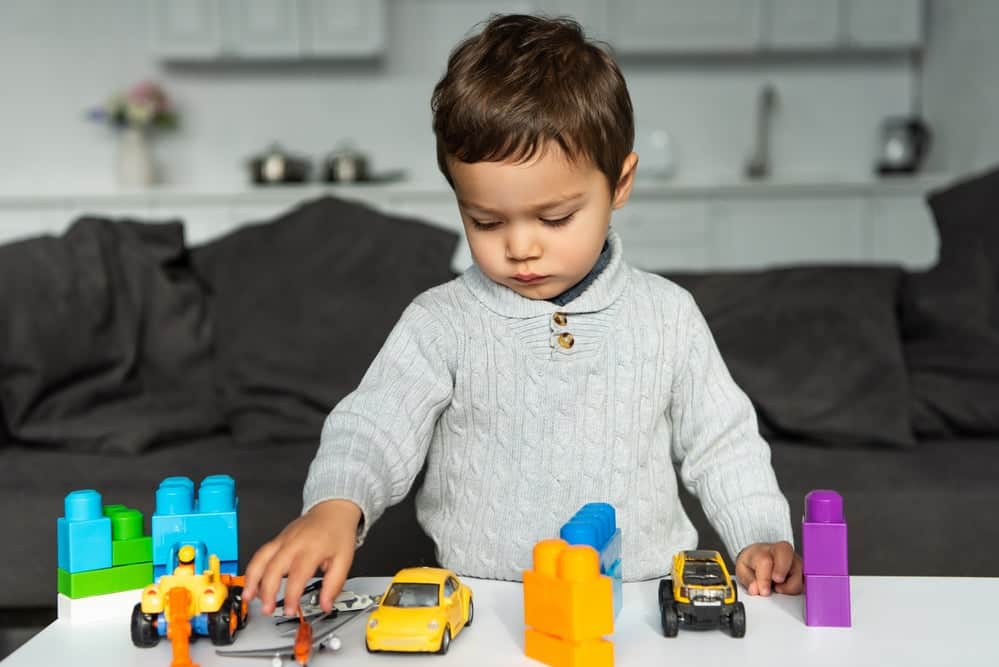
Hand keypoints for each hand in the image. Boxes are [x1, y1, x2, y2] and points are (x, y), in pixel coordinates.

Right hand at [242, 499, 361, 615]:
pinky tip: (251, 584)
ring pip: (261, 558)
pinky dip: (252, 570)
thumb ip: (334, 584)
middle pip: (274, 567)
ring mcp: (283, 540)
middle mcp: (294, 543)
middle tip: (267, 609)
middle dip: (267, 591)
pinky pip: (260, 554)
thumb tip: (326, 604)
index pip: (298, 575)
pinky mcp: (277, 540)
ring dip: (252, 579)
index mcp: (312, 548)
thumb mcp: (344, 560)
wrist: (332, 510)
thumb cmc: (338, 533)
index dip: (291, 595)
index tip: (289, 610)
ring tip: (248, 597)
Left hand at [735, 541, 802, 595]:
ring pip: (799, 570)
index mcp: (763, 551)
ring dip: (791, 585)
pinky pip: (806, 580)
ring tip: (779, 589)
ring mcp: (794, 560)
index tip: (764, 591)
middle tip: (777, 587)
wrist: (760, 556)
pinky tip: (788, 590)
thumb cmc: (752, 562)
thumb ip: (748, 580)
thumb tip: (755, 589)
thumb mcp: (743, 570)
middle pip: (786, 553)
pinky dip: (799, 588)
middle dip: (782, 571)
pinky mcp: (803, 570)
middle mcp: (781, 552)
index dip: (764, 579)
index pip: (765, 561)